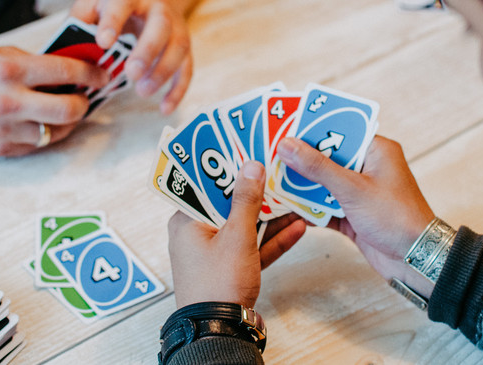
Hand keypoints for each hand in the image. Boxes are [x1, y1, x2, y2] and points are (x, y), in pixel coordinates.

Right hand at [0, 46, 107, 155]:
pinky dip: (47, 132)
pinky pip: (40, 143)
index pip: (67, 71)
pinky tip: (42, 120)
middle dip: (85, 102)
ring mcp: (6, 129)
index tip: (102, 74)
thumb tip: (72, 67)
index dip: (91, 73)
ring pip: (59, 130)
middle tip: (85, 95)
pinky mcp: (3, 149)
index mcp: (10, 69)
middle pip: (71, 108)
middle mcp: (10, 101)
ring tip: (64, 108)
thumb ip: (34, 61)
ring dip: (68, 120)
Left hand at [70, 0, 191, 113]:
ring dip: (163, 71)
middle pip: (160, 25)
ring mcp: (176, 26)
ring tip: (142, 91)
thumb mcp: (93, 2)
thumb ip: (79, 20)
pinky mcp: (184, 46)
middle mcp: (158, 7)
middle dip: (147, 50)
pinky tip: (165, 108)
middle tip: (131, 73)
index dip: (113, 21)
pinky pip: (187, 68)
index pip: (123, 2)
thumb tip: (67, 49)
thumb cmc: (114, 3)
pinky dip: (178, 89)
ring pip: (178, 47)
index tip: (103, 42)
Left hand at [168, 161, 306, 307]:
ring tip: (294, 197)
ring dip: (270, 216)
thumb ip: (246, 201)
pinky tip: (297, 227)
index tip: (248, 152)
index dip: (227, 167)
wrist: (220, 331)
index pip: (206, 184)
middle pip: (228, 204)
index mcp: (186, 221)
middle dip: (256, 192)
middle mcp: (196, 234)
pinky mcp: (231, 269)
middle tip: (277, 172)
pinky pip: (252, 247)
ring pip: (244, 226)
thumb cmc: (218, 284)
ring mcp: (215, 253)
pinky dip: (271, 239)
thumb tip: (252, 167)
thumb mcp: (236, 236)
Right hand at [277, 136, 435, 293]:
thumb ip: (317, 167)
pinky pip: (323, 205)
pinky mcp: (351, 213)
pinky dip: (307, 207)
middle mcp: (366, 167)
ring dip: (300, 184)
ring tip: (270, 180)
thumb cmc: (396, 219)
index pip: (337, 130)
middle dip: (299, 159)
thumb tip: (287, 145)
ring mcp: (358, 191)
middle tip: (268, 154)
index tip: (282, 126)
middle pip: (325, 156)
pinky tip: (284, 207)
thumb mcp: (352, 189)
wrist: (417, 261)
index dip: (310, 128)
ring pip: (321, 182)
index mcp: (375, 150)